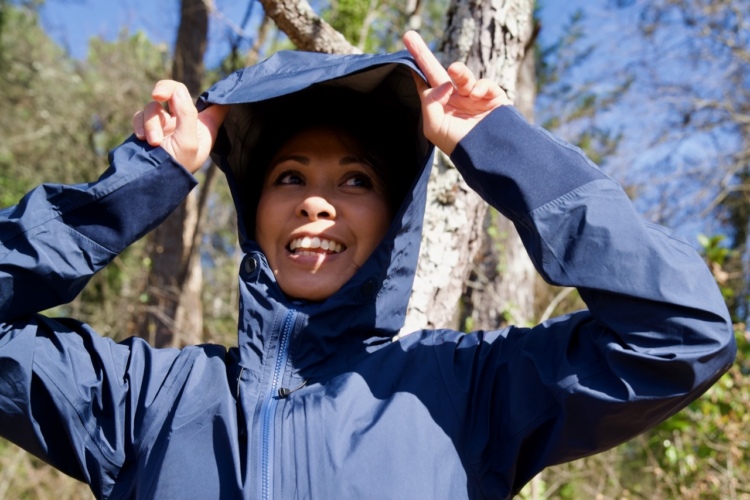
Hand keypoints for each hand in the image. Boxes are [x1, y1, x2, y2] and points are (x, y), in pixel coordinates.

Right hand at [132, 80, 227, 173]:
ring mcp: (166, 124)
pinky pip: (141, 115)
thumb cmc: (174, 166)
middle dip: (166, 89)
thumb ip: (186, 113)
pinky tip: (142, 139)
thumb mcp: (187, 142)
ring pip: (154, 105)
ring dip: (151, 122)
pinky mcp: (148, 127)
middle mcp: (186, 122)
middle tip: (157, 95)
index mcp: (204, 127)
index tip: (207, 96)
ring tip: (153, 142)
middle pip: (177, 91)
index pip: (215, 104)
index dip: (214, 95)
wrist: (148, 182)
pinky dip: (140, 124)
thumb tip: (177, 91)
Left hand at [402, 31, 511, 154]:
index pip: (424, 84)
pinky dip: (480, 86)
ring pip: (462, 75)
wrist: (487, 154)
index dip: (416, 70)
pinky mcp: (492, 96)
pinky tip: (475, 95)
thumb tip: (440, 82)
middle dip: (422, 54)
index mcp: (439, 107)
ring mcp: (472, 96)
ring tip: (455, 70)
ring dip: (459, 72)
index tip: (405, 53)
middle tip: (409, 37)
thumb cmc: (457, 143)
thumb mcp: (434, 126)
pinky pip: (483, 83)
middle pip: (435, 71)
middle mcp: (453, 99)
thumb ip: (429, 101)